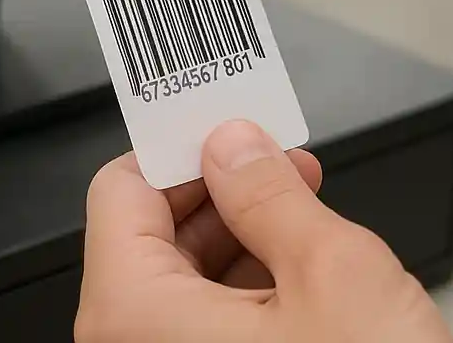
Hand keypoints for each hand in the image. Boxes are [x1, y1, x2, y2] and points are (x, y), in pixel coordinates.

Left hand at [76, 120, 451, 342]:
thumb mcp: (332, 275)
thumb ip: (270, 193)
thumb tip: (234, 144)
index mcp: (134, 317)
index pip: (120, 191)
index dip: (177, 150)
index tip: (224, 128)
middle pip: (149, 236)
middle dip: (219, 191)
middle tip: (278, 165)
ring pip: (180, 283)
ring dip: (239, 237)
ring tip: (302, 212)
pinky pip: (202, 329)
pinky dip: (245, 291)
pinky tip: (300, 275)